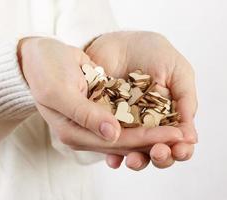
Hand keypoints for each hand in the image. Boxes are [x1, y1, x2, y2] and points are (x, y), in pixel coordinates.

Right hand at [18, 37, 182, 158]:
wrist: (40, 58)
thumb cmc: (45, 70)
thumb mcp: (59, 91)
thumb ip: (86, 115)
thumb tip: (114, 134)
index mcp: (75, 134)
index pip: (119, 141)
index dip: (149, 138)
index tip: (176, 134)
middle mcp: (88, 134)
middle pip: (129, 142)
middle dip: (158, 139)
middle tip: (186, 136)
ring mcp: (96, 124)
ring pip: (131, 134)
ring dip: (156, 134)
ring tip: (181, 132)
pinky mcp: (102, 113)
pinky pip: (127, 121)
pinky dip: (145, 121)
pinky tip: (164, 120)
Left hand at [86, 31, 197, 169]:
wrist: (119, 42)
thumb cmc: (153, 53)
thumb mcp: (178, 72)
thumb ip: (187, 101)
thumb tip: (192, 137)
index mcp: (172, 116)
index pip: (181, 141)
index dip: (182, 149)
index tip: (180, 149)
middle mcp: (152, 125)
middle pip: (160, 152)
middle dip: (162, 157)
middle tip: (158, 152)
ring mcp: (130, 127)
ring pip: (137, 153)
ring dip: (138, 160)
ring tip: (134, 159)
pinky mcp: (109, 124)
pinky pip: (110, 144)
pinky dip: (112, 155)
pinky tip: (113, 159)